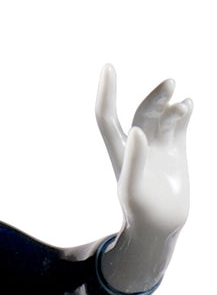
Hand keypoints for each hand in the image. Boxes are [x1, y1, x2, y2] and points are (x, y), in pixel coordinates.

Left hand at [96, 64, 190, 237]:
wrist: (159, 228)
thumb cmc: (140, 213)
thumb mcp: (134, 190)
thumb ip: (134, 161)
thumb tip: (137, 130)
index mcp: (119, 152)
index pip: (107, 116)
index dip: (107, 92)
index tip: (108, 66)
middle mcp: (137, 145)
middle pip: (142, 111)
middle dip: (154, 96)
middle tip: (169, 84)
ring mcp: (157, 146)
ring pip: (162, 114)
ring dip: (170, 102)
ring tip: (183, 103)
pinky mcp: (175, 150)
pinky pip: (178, 122)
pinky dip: (183, 110)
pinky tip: (188, 104)